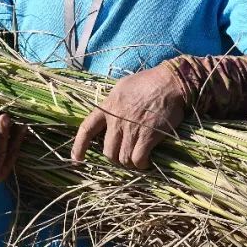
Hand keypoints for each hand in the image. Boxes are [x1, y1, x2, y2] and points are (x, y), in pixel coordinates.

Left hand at [71, 64, 186, 169]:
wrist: (170, 82)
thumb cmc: (148, 82)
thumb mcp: (122, 88)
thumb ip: (113, 103)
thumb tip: (109, 115)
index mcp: (107, 106)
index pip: (87, 129)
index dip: (79, 146)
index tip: (76, 159)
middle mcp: (116, 120)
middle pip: (108, 151)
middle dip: (115, 158)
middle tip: (124, 157)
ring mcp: (131, 129)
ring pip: (123, 158)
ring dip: (129, 163)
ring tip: (137, 160)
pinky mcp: (147, 136)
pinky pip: (138, 159)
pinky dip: (142, 164)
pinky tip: (146, 162)